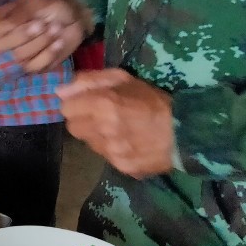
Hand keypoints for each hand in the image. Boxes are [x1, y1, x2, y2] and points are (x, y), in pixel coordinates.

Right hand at [0, 0, 92, 72]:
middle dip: (22, 36)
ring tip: (55, 28)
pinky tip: (59, 42)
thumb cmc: (50, 6)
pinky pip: (35, 67)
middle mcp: (7, 40)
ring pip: (19, 58)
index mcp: (1, 23)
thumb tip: (2, 26)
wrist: (74, 17)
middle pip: (0, 48)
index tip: (15, 23)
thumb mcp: (34, 3)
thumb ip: (18, 15)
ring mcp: (21, 55)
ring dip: (39, 43)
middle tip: (41, 24)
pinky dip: (48, 54)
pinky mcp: (36, 65)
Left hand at [57, 70, 174, 177]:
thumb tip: (59, 90)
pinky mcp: (122, 167)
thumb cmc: (153, 100)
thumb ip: (87, 81)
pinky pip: (105, 157)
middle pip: (73, 127)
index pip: (65, 108)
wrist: (186, 132)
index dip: (75, 103)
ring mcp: (112, 152)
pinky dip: (112, 149)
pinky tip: (129, 142)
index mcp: (102, 104)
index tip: (87, 102)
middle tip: (101, 115)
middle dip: (83, 120)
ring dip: (96, 135)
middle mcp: (104, 130)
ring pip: (88, 143)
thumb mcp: (122, 78)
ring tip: (118, 128)